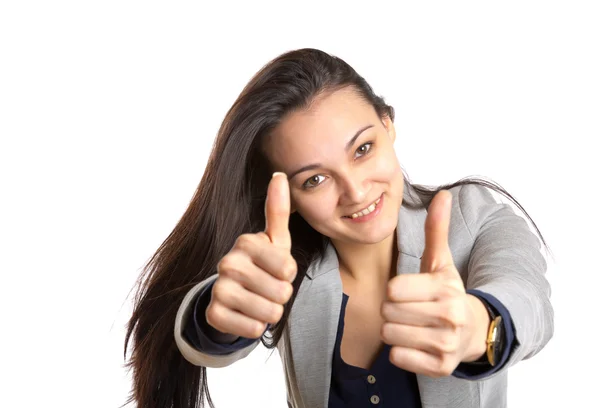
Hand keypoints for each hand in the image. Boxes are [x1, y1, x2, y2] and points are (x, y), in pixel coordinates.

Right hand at [206, 172, 296, 338]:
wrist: (233, 295)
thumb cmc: (262, 264)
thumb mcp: (275, 240)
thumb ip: (278, 209)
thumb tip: (280, 175)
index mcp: (246, 242)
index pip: (288, 268)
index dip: (289, 274)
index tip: (277, 269)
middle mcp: (228, 262)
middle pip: (281, 292)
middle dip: (281, 295)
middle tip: (268, 287)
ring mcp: (218, 288)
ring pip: (269, 313)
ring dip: (271, 312)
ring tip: (259, 300)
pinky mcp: (213, 314)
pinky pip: (254, 329)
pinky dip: (257, 327)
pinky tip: (247, 314)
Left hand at [380, 190, 489, 376]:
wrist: (474, 331)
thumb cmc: (447, 292)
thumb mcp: (441, 262)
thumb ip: (436, 230)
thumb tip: (442, 194)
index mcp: (445, 289)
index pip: (392, 289)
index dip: (395, 290)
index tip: (409, 291)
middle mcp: (449, 317)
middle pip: (388, 312)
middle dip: (393, 310)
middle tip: (411, 309)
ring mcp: (446, 345)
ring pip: (389, 335)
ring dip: (395, 330)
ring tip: (413, 325)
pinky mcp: (440, 367)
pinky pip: (397, 357)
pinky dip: (401, 351)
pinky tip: (416, 343)